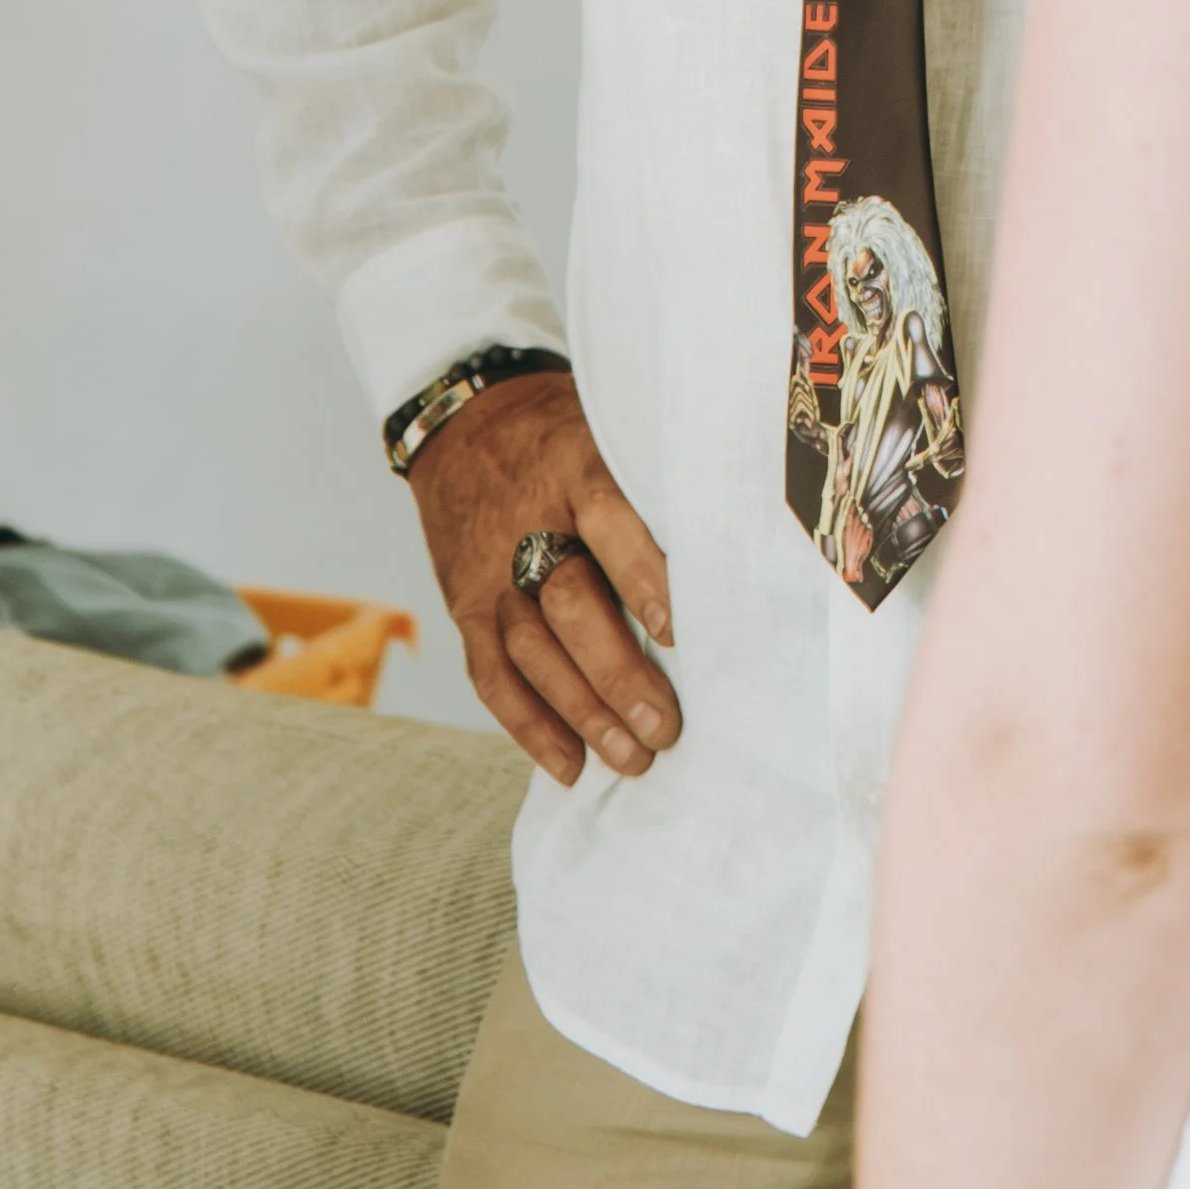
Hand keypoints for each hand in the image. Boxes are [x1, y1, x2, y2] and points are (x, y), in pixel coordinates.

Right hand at [406, 370, 680, 785]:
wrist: (464, 423)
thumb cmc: (561, 436)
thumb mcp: (608, 432)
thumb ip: (650, 486)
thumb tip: (724, 553)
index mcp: (573, 468)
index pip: (608, 522)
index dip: (644, 579)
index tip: (681, 631)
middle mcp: (526, 525)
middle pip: (568, 604)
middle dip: (618, 673)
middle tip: (667, 727)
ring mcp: (489, 573)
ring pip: (531, 651)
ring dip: (581, 713)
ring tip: (631, 758)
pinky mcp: (465, 608)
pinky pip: (491, 675)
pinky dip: (527, 726)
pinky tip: (568, 764)